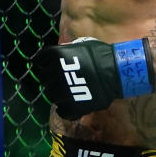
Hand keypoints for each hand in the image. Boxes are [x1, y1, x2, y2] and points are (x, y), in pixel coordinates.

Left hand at [33, 37, 153, 119]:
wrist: (115, 72)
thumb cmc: (100, 55)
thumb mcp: (81, 45)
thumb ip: (66, 50)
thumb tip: (60, 52)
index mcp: (55, 56)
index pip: (40, 60)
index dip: (45, 63)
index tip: (50, 66)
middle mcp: (54, 73)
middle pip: (44, 79)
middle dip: (51, 79)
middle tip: (62, 79)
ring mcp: (61, 92)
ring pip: (51, 95)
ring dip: (57, 94)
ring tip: (68, 92)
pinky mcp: (71, 106)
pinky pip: (61, 111)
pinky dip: (64, 109)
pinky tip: (70, 105)